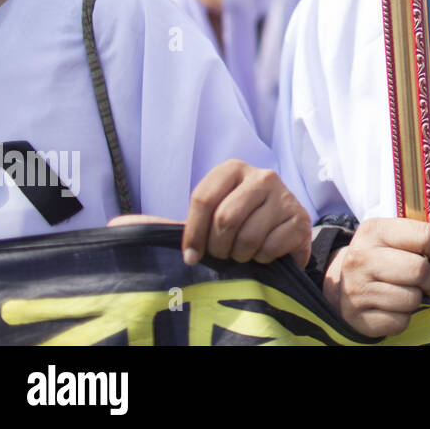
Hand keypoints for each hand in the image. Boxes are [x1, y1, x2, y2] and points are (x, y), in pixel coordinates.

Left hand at [181, 159, 310, 267]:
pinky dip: (262, 259)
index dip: (193, 233)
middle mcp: (262, 176)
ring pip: (248, 236)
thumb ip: (177, 222)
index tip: (191, 257)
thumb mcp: (209, 216)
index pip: (203, 198)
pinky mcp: (301, 218)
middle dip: (218, 248)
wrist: (282, 233)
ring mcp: (285, 195)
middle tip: (222, 255)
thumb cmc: (239, 224)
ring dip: (240, 256)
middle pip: (225, 219)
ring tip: (243, 254)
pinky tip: (265, 253)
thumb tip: (128, 225)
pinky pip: (271, 247)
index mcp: (233, 169)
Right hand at [323, 217, 429, 337]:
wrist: (341, 284)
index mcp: (375, 230)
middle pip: (419, 270)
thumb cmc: (381, 258)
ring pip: (411, 299)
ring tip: (409, 293)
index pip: (424, 236)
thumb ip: (423, 242)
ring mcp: (357, 290)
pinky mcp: (358, 317)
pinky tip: (395, 307)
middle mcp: (362, 258)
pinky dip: (404, 318)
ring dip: (418, 299)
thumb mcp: (394, 238)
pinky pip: (400, 322)